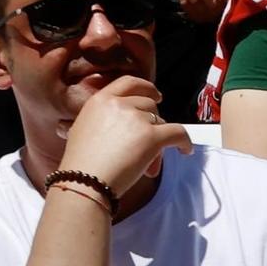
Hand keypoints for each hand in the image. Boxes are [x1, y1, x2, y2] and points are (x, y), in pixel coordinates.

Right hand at [57, 76, 192, 195]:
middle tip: (147, 143)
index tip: (155, 96)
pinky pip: (178, 133)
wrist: (84, 182)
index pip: (129, 82)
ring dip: (159, 138)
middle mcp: (118, 104)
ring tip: (148, 160)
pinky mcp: (152, 136)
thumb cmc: (81, 164)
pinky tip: (184, 150)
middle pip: (148, 105)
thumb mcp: (82, 129)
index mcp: (100, 100)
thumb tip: (117, 124)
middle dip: (151, 123)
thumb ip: (101, 119)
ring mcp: (136, 119)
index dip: (146, 87)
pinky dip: (184, 142)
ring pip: (161, 121)